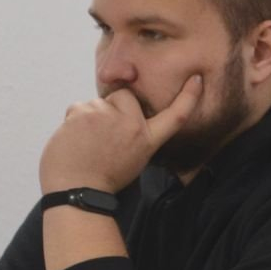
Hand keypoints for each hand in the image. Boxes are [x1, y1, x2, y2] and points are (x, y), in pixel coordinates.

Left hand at [39, 76, 203, 193]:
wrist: (76, 190)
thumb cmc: (103, 178)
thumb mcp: (134, 159)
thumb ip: (135, 134)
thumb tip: (123, 115)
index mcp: (147, 139)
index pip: (175, 115)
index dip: (188, 96)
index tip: (196, 79)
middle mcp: (132, 125)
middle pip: (124, 95)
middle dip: (114, 105)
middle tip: (104, 131)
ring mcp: (108, 116)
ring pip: (97, 102)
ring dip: (90, 115)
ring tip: (87, 141)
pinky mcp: (84, 113)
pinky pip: (77, 107)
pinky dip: (74, 120)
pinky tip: (75, 138)